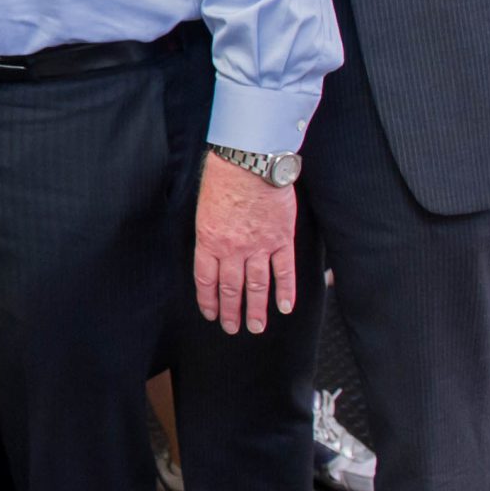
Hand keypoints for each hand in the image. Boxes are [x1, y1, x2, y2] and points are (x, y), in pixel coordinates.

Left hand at [193, 152, 297, 334]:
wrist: (249, 162)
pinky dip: (286, 291)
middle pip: (231, 288)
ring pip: (257, 286)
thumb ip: (209, 233)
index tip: (211, 314)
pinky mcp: (281, 239)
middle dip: (231, 311)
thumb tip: (212, 251)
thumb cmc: (223, 177)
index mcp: (209, 241)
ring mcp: (259, 246)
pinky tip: (285, 307)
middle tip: (233, 328)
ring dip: (257, 309)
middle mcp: (233, 249)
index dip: (208, 300)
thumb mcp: (204, 207)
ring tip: (256, 327)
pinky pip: (284, 271)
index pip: (206, 280)